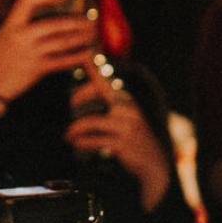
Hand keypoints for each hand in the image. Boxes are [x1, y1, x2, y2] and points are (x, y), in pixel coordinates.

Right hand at [0, 0, 95, 106]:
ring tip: (92, 33)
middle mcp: (22, 35)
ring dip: (81, 37)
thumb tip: (51, 16)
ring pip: (63, 41)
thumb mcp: (5, 34)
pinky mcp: (38, 68)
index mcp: (11, 23)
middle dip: (76, 21)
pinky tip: (88, 52)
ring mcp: (31, 52)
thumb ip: (23, 24)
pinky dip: (78, 56)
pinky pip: (63, 60)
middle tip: (89, 19)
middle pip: (55, 23)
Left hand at [64, 73, 170, 211]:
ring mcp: (125, 127)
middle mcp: (127, 110)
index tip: (86, 57)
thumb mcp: (126, 121)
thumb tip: (89, 97)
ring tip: (68, 136)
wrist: (153, 165)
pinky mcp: (121, 143)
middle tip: (70, 105)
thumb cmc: (134, 142)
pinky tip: (77, 146)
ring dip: (75, 129)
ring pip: (91, 122)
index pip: (107, 82)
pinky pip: (93, 140)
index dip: (95, 69)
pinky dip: (81, 143)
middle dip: (79, 98)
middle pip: (97, 94)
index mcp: (126, 103)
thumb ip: (110, 108)